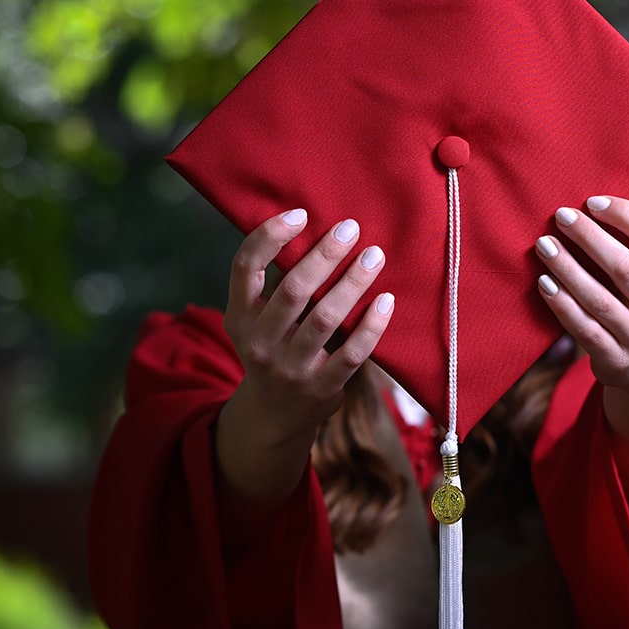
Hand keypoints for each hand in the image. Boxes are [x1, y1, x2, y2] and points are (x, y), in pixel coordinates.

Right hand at [213, 209, 393, 526]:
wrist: (275, 415)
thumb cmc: (275, 348)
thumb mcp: (257, 320)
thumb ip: (274, 284)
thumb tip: (318, 227)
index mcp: (239, 316)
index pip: (244, 267)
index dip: (269, 236)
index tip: (300, 213)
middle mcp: (260, 342)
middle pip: (292, 290)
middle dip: (324, 255)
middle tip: (351, 228)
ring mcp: (290, 368)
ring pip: (325, 318)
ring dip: (352, 283)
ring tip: (375, 255)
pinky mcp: (321, 388)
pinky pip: (352, 353)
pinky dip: (372, 326)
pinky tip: (388, 300)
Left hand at [534, 195, 628, 449]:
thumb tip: (593, 207)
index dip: (625, 216)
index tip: (593, 202)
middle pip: (624, 267)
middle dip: (589, 237)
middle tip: (562, 216)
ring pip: (598, 299)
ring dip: (568, 268)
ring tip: (545, 245)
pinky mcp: (615, 359)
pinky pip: (583, 328)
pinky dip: (562, 304)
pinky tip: (544, 282)